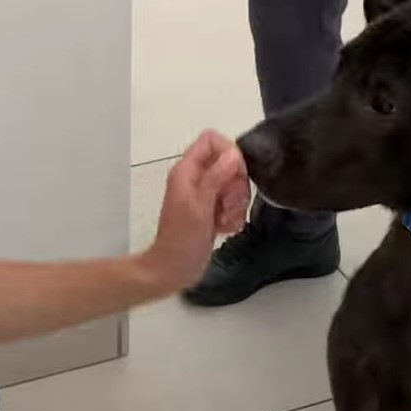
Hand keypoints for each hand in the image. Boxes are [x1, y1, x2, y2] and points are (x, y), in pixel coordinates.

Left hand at [141, 131, 249, 290]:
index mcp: (187, 171)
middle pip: (228, 163)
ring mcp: (204, 194)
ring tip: (225, 220)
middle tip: (229, 205)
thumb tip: (233, 153)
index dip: (229, 153)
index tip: (237, 176)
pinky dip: (233, 215)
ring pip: (234, 184)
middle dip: (236, 185)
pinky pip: (232, 202)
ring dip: (236, 203)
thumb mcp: (200, 207)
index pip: (211, 140)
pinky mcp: (212, 209)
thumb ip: (215, 178)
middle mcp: (195, 178)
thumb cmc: (182, 239)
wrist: (173, 270)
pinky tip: (225, 228)